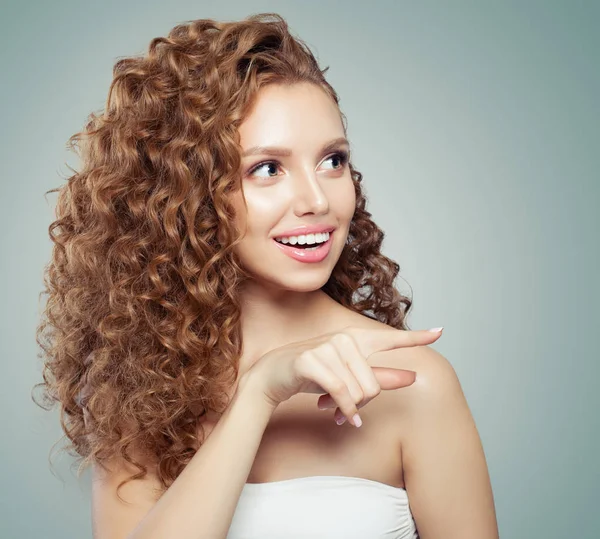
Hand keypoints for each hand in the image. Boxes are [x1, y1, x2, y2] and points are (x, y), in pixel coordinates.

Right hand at [242, 325, 443, 426]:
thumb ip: (379, 376)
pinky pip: (340, 393)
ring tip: (335, 410)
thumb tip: (413, 378)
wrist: (274, 374)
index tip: (440, 332)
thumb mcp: (347, 376)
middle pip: (374, 383)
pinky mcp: (311, 360)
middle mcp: (344, 338)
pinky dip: (344, 411)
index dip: (417, 337)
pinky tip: (340, 419)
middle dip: (363, 403)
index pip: (391, 338)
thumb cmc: (313, 373)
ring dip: (349, 409)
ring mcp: (327, 347)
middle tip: (346, 408)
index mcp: (356, 338)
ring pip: (358, 390)